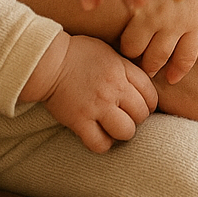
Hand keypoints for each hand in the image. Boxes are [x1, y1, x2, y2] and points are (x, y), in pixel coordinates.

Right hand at [24, 32, 157, 152]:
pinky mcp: (79, 121)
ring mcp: (96, 106)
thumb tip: (142, 86)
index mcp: (121, 70)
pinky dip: (103, 144)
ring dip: (122, 132)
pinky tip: (99, 136)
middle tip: (126, 116)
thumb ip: (126, 68)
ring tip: (114, 127)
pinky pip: (100, 144)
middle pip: (141, 115)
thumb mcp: (108, 52)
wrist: (47, 61)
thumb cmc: (78, 54)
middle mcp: (113, 89)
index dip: (149, 104)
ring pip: (126, 132)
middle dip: (137, 118)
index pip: (150, 94)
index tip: (141, 106)